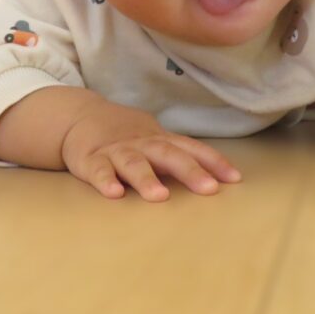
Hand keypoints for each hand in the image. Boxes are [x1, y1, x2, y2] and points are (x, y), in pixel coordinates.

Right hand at [61, 100, 242, 201]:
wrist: (79, 117)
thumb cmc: (127, 136)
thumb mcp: (155, 141)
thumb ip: (180, 156)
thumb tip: (217, 177)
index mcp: (160, 141)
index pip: (191, 149)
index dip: (213, 162)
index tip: (235, 178)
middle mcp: (142, 144)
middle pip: (168, 154)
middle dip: (190, 171)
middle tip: (209, 189)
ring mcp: (116, 151)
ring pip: (134, 163)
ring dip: (147, 179)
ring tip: (160, 196)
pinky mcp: (91, 160)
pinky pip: (98, 171)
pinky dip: (105, 181)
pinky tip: (114, 193)